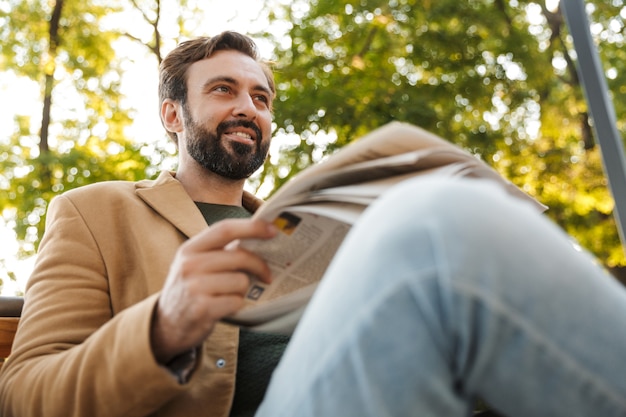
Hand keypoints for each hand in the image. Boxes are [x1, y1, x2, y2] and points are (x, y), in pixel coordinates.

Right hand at [150, 218, 275, 363]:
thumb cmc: (192, 289)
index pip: (224, 229)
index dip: (252, 227)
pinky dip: (236, 305)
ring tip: (230, 294)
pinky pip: (236, 301)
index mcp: (190, 248)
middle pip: (239, 256)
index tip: (273, 230)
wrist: (167, 325)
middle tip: (267, 275)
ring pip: (241, 281)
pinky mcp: (202, 309)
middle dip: (260, 265)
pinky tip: (224, 307)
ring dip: (243, 290)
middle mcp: (189, 264)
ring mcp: (194, 287)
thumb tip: (260, 237)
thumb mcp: (196, 264)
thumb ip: (221, 250)